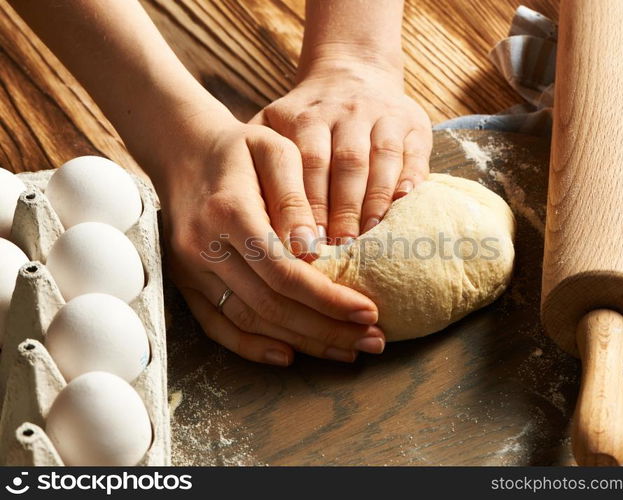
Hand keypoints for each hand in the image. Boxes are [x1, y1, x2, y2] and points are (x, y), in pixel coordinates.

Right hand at [152, 104, 384, 365]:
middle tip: (372, 342)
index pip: (284, 271)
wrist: (183, 152)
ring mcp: (190, 270)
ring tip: (346, 351)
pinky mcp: (186, 282)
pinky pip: (217, 326)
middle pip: (271, 305)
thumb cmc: (239, 149)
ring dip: (301, 342)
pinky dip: (251, 347)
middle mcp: (204, 247)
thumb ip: (294, 195)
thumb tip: (314, 251)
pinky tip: (288, 356)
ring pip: (250, 320)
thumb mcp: (274, 150)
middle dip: (326, 329)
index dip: (328, 298)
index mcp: (229, 212)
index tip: (368, 312)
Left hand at [252, 60, 431, 242]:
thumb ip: (259, 161)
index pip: (308, 162)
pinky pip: (413, 152)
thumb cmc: (306, 120)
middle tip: (340, 246)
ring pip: (381, 156)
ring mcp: (381, 115)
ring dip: (376, 198)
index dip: (310, 203)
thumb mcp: (272, 125)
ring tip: (369, 234)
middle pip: (347, 162)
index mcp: (306, 116)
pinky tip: (403, 204)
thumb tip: (250, 217)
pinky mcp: (412, 123)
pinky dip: (411, 178)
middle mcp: (345, 112)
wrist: (352, 73)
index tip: (308, 240)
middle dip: (344, 207)